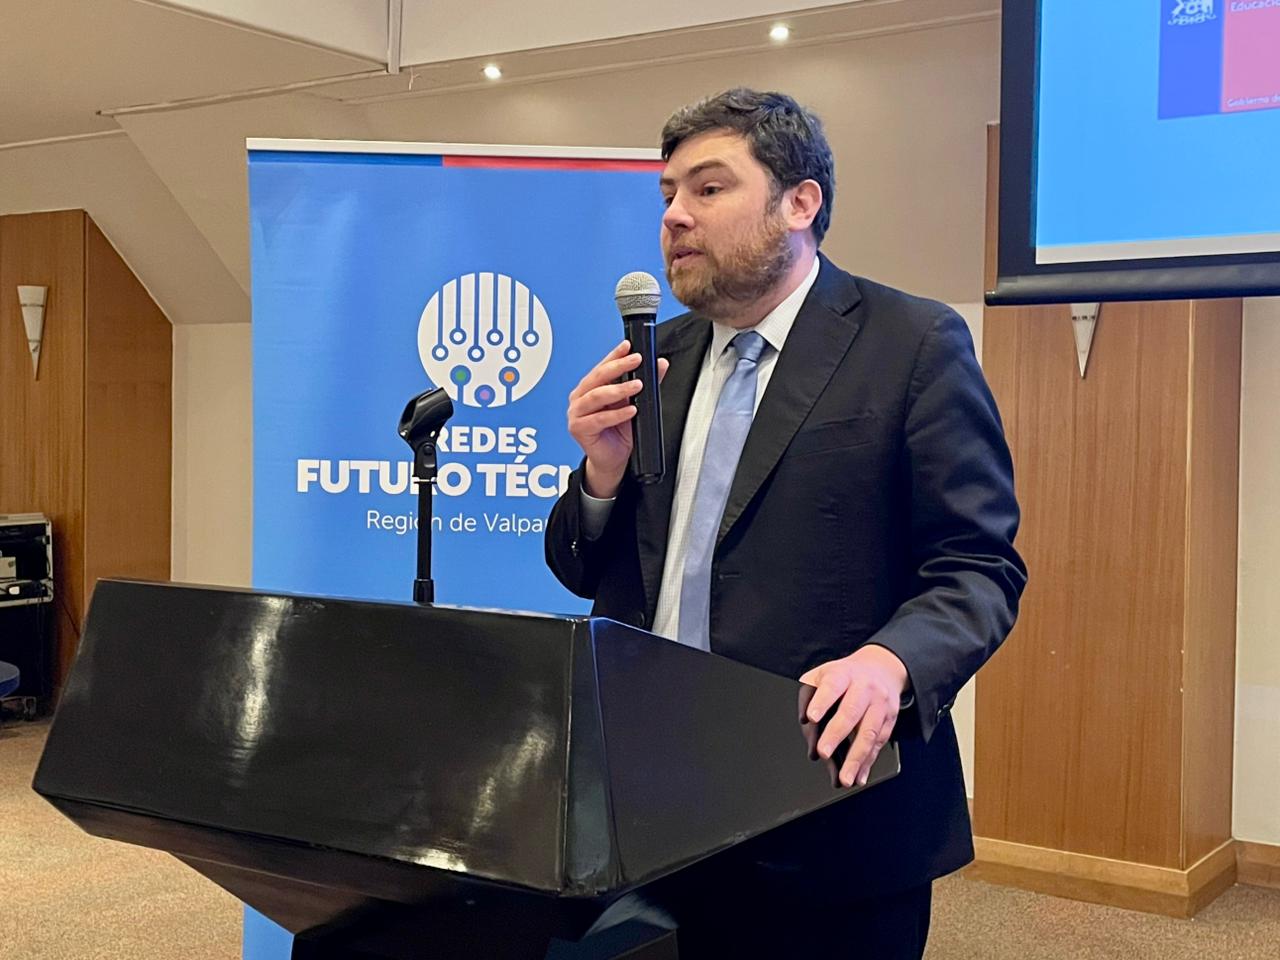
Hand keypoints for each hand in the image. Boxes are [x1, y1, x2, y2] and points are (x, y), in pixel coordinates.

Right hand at [566, 340, 668, 497]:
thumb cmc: (619, 432)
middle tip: (636, 360)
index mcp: (589, 388)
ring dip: (618, 389)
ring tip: (637, 386)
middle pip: (598, 377)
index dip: (614, 355)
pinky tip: (631, 410)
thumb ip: (646, 383)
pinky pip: (599, 419)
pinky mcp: (579, 429)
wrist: (613, 459)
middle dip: (618, 366)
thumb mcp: (634, 403)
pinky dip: (617, 414)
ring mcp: (576, 413)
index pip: (602, 366)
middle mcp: (580, 397)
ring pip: (596, 396)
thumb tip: (659, 364)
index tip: (628, 346)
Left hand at [799, 645, 908, 787]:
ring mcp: (879, 704)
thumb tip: (804, 721)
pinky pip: (879, 744)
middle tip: (824, 753)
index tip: (811, 717)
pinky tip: (859, 776)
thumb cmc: (845, 676)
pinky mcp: (890, 720)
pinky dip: (869, 763)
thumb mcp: (823, 674)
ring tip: (845, 778)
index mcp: (843, 674)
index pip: (831, 686)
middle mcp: (864, 688)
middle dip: (836, 734)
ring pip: (869, 733)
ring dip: (856, 758)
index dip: (821, 701)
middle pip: (851, 712)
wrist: (881, 668)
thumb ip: (809, 694)